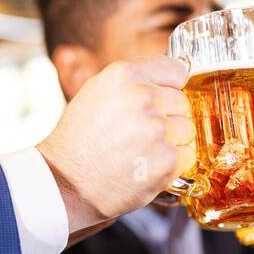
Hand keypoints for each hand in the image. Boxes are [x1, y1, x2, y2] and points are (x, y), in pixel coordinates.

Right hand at [36, 57, 194, 229]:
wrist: (65, 183)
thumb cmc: (77, 141)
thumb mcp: (96, 94)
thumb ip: (132, 83)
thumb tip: (168, 80)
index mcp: (124, 75)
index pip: (176, 70)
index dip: (168, 88)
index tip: (160, 100)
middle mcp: (142, 97)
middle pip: (182, 101)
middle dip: (166, 117)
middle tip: (138, 134)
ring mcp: (157, 128)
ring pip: (186, 129)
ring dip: (171, 141)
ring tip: (141, 152)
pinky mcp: (167, 159)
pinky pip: (187, 155)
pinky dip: (173, 165)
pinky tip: (146, 167)